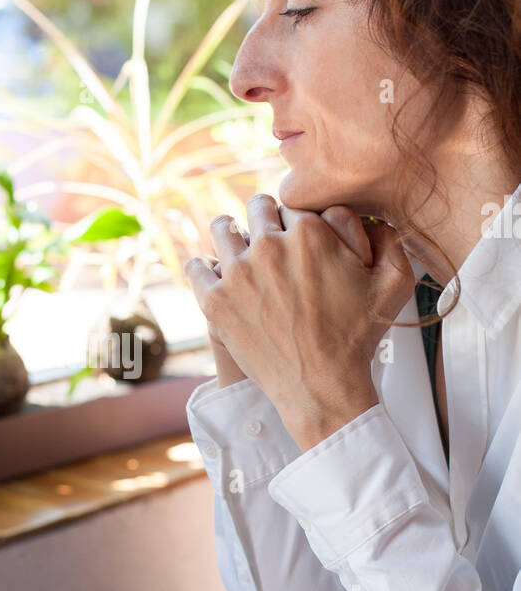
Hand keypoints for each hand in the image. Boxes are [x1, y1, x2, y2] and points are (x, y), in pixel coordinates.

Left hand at [203, 206, 378, 388]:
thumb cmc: (357, 337)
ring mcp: (238, 273)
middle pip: (257, 207)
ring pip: (221, 228)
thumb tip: (372, 216)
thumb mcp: (394, 284)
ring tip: (239, 251)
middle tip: (269, 241)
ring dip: (230, 235)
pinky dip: (204, 268)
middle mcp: (269, 246)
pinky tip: (216, 276)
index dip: (295, 219)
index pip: (292, 204)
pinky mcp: (215, 301)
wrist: (321, 387)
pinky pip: (196, 267)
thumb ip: (390, 239)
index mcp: (310, 233)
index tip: (295, 235)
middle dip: (265, 220)